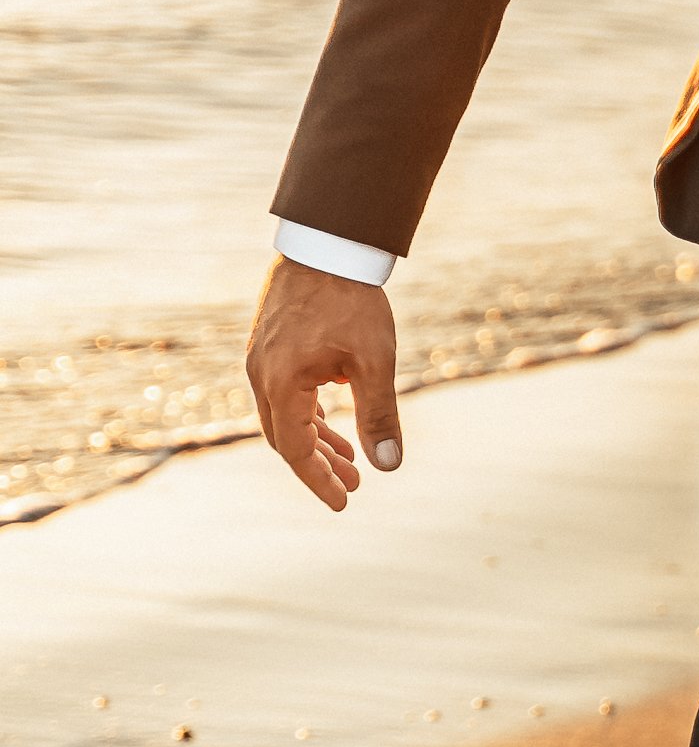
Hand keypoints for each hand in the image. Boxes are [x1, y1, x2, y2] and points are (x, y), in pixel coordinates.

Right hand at [246, 260, 401, 513]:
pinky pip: (285, 392)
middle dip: (318, 464)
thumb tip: (388, 466)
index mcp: (280, 383)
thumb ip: (379, 414)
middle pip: (285, 437)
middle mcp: (261, 374)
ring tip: (350, 460)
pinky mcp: (270, 345)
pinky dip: (309, 412)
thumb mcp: (374, 361)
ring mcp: (262, 359)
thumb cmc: (352, 300)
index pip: (295, 450)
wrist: (328, 243)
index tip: (344, 503)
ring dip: (316, 439)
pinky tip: (333, 416)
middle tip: (353, 485)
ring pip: (285, 415)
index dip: (319, 480)